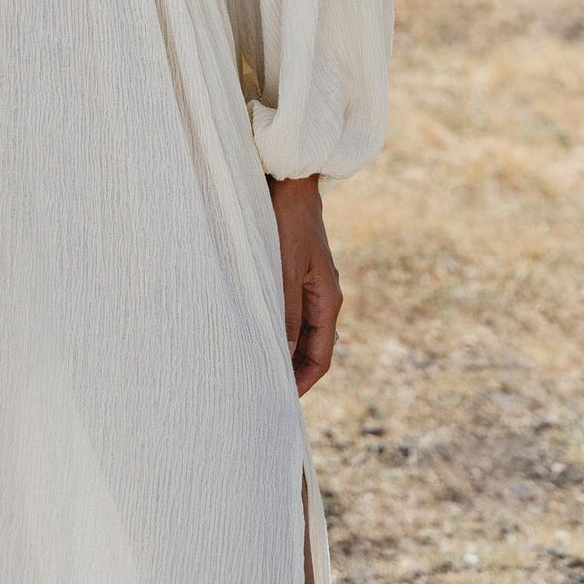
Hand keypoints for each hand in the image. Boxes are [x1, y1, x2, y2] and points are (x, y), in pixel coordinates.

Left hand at [267, 175, 341, 396]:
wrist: (288, 182)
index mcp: (328, 300)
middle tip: (263, 392)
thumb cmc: (286, 224)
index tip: (279, 400)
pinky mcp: (296, 272)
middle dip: (291, 372)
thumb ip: (285, 313)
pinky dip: (277, 328)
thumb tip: (282, 357)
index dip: (301, 382)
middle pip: (311, 348)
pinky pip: (290, 312)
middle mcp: (324, 296)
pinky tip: (255, 333)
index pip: (320, 357)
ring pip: (299, 331)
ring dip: (282, 350)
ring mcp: (310, 285)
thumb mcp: (283, 271)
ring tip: (256, 368)